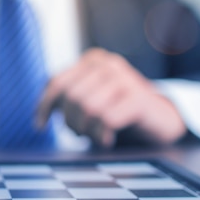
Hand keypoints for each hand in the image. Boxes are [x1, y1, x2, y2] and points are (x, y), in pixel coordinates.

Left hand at [35, 48, 185, 147]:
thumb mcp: (91, 96)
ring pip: (87, 108)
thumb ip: (67, 97)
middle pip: (71, 97)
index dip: (44, 106)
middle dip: (69, 122)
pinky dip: (101, 135)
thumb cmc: (117, 109)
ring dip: (86, 130)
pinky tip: (107, 140)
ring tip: (94, 135)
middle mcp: (107, 64)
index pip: (57, 82)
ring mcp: (125, 79)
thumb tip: (39, 116)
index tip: (40, 126)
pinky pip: (106, 120)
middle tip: (80, 134)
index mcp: (92, 59)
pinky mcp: (139, 99)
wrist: (160, 118)